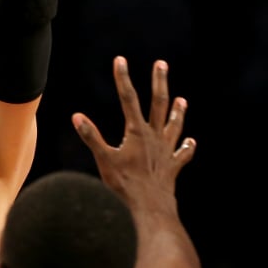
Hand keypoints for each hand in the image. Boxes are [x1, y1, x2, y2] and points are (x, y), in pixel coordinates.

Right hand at [72, 57, 195, 206]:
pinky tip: (190, 142)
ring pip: (174, 125)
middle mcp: (155, 137)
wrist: (151, 207)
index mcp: (137, 132)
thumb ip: (91, 137)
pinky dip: (187, 148)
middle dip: (159, 82)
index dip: (123, 78)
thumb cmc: (126, 184)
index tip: (120, 60)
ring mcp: (166, 151)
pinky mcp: (172, 167)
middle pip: (159, 103)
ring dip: (178, 112)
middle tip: (161, 64)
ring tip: (182, 100)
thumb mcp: (104, 160)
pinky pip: (182, 154)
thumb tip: (77, 116)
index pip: (128, 99)